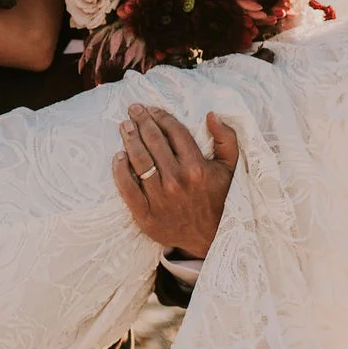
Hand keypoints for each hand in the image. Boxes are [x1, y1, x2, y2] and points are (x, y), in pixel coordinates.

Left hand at [112, 106, 238, 258]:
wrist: (208, 239)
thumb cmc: (218, 198)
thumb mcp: (229, 169)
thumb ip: (226, 139)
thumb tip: (211, 114)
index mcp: (197, 168)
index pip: (174, 132)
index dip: (161, 117)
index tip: (152, 109)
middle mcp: (177, 181)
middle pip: (153, 142)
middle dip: (141, 121)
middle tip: (133, 109)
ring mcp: (160, 198)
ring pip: (139, 160)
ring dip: (129, 139)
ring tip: (124, 126)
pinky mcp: (145, 215)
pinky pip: (127, 188)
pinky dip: (119, 170)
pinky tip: (118, 156)